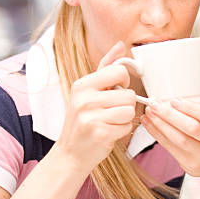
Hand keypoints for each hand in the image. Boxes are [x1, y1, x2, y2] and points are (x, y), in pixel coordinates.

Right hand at [56, 41, 135, 170]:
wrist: (70, 153)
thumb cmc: (83, 120)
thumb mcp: (88, 91)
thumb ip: (105, 67)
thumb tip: (120, 45)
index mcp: (82, 84)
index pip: (119, 71)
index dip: (124, 82)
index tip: (117, 90)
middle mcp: (84, 98)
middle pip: (128, 94)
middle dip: (126, 104)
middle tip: (111, 112)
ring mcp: (91, 116)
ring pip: (129, 110)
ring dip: (125, 119)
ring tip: (110, 122)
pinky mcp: (100, 133)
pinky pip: (127, 126)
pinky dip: (122, 131)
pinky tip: (109, 133)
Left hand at [141, 70, 199, 176]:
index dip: (191, 109)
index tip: (174, 100)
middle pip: (192, 128)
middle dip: (170, 116)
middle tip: (154, 104)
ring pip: (178, 139)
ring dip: (160, 125)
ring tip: (149, 112)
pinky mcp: (190, 165)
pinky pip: (170, 148)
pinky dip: (157, 134)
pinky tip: (148, 123)